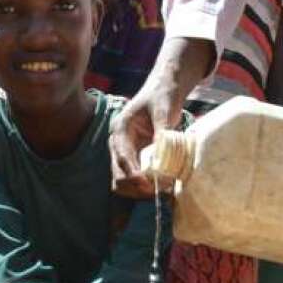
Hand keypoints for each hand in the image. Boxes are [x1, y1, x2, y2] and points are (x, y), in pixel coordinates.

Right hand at [110, 77, 186, 198]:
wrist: (164, 91)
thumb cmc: (162, 96)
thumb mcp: (162, 110)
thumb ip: (161, 129)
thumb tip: (161, 150)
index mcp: (120, 129)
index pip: (121, 156)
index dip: (131, 172)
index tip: (144, 183)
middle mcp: (119, 143)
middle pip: (118, 173)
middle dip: (134, 186)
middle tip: (155, 191)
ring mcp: (126, 152)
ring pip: (123, 181)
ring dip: (138, 191)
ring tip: (159, 192)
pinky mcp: (136, 158)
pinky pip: (135, 178)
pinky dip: (144, 187)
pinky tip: (159, 189)